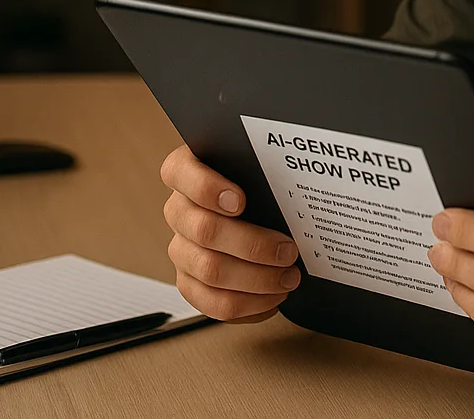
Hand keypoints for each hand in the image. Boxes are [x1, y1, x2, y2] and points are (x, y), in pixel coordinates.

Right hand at [160, 143, 300, 322]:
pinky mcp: (189, 282)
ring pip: (210, 271)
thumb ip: (263, 169)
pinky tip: (272, 298)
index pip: (179, 172)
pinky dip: (248, 305)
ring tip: (288, 278)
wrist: (256, 213)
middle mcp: (179, 211)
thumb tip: (294, 182)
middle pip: (205, 230)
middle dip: (253, 245)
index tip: (241, 201)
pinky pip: (212, 302)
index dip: (206, 188)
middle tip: (289, 251)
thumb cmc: (258, 187)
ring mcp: (181, 249)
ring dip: (257, 279)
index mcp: (187, 173)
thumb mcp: (259, 168)